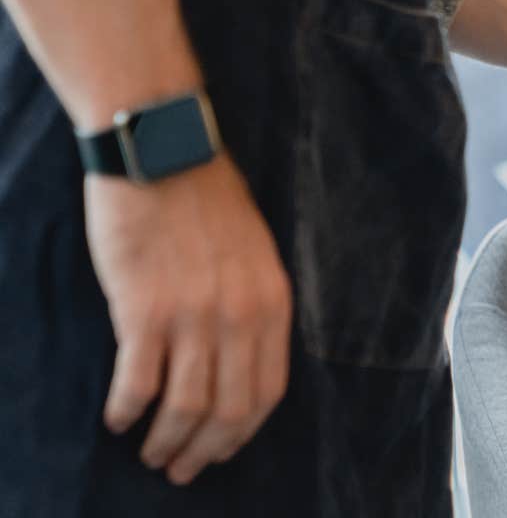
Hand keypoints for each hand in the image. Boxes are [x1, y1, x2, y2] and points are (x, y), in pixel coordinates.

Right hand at [84, 153, 291, 484]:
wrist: (164, 153)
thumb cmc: (206, 199)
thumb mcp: (256, 253)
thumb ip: (253, 304)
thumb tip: (241, 359)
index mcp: (273, 303)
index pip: (267, 392)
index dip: (243, 433)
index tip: (222, 450)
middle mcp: (240, 316)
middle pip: (229, 411)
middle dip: (205, 451)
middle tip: (181, 470)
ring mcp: (193, 316)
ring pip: (184, 408)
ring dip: (166, 442)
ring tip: (151, 454)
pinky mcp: (144, 310)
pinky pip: (138, 383)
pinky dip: (127, 410)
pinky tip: (117, 419)